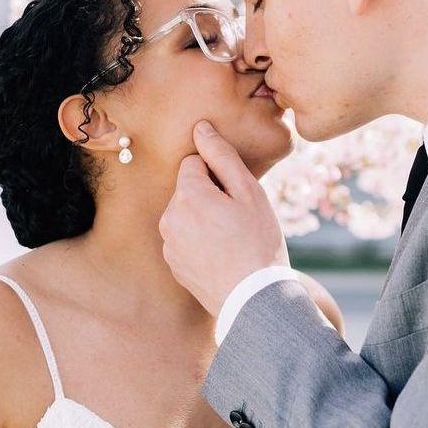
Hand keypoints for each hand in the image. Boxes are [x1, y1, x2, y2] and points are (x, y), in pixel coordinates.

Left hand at [159, 120, 289, 315]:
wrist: (254, 299)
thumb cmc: (258, 243)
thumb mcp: (249, 193)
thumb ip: (221, 156)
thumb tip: (201, 128)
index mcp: (187, 195)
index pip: (193, 163)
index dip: (218, 175)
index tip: (236, 196)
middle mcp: (169, 217)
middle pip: (187, 189)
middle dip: (209, 196)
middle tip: (238, 220)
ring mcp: (168, 243)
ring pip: (185, 214)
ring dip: (203, 218)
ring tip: (231, 240)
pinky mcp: (172, 264)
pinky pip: (184, 239)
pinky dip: (199, 241)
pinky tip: (222, 256)